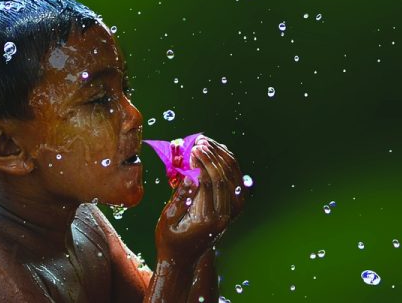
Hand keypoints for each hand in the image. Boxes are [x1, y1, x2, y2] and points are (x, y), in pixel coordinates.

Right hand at [154, 138, 243, 265]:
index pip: (209, 183)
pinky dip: (227, 165)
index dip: (201, 163)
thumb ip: (179, 197)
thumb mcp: (167, 219)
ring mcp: (229, 213)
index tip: (192, 150)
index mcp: (207, 219)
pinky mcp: (230, 209)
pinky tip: (217, 152)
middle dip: (211, 157)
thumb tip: (190, 176)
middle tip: (199, 143)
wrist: (183, 258)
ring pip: (232, 178)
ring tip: (207, 144)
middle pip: (222, 178)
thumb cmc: (170, 238)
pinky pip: (234, 181)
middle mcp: (223, 216)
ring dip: (221, 158)